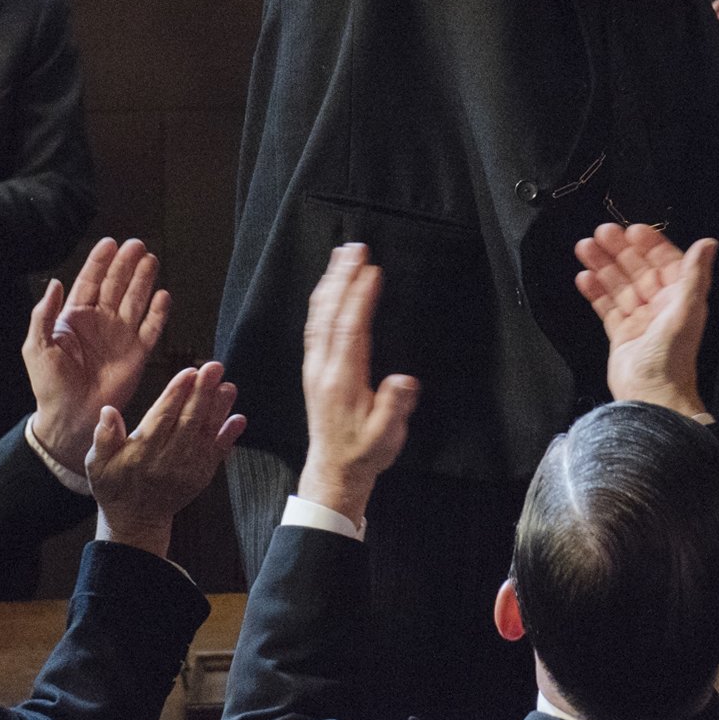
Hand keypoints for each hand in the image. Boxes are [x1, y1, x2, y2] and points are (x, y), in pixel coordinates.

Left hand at [23, 238, 170, 472]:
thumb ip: (44, 314)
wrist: (71, 418)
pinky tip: (164, 295)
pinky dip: (159, 312)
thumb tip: (55, 283)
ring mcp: (121, 336)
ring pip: (135, 300)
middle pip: (116, 285)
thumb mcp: (37, 347)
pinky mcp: (137, 354)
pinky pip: (151, 328)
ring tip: (151, 260)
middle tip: (137, 245)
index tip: (110, 242)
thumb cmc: (50, 385)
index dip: (100, 261)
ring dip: (144, 280)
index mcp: (75, 318)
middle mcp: (101, 322)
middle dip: (126, 264)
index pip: (90, 281)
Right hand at [88, 365, 245, 556]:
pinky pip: (217, 454)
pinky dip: (229, 436)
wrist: (136, 520)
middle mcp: (166, 461)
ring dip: (219, 409)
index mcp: (141, 454)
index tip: (188, 372)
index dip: (176, 394)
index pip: (161, 418)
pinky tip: (238, 418)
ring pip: (206, 434)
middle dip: (203, 393)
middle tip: (214, 367)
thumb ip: (103, 438)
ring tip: (228, 386)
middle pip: (188, 422)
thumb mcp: (97, 465)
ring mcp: (187, 470)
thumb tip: (108, 410)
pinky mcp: (201, 477)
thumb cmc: (114, 486)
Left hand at [295, 245, 419, 527]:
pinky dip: (322, 301)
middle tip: (354, 248)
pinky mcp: (314, 369)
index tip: (371, 271)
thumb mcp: (386, 437)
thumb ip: (394, 407)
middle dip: (342, 278)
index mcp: (342, 381)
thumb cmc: (363, 453)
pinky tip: (328, 287)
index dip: (360, 299)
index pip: (350, 331)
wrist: (334, 471)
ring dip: (329, 283)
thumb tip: (404, 380)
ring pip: (319, 317)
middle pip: (330, 315)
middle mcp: (323, 369)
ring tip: (341, 256)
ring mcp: (315, 367)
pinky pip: (314, 326)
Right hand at [572, 226, 714, 417]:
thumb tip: (709, 243)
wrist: (652, 397)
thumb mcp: (686, 310)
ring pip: (619, 285)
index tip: (631, 229)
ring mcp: (640, 320)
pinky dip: (595, 292)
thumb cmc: (672, 357)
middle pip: (638, 270)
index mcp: (680, 298)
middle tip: (599, 232)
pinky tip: (583, 277)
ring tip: (584, 248)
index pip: (665, 263)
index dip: (650, 245)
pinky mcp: (621, 335)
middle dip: (619, 251)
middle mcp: (661, 306)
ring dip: (602, 266)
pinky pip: (607, 307)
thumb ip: (695, 274)